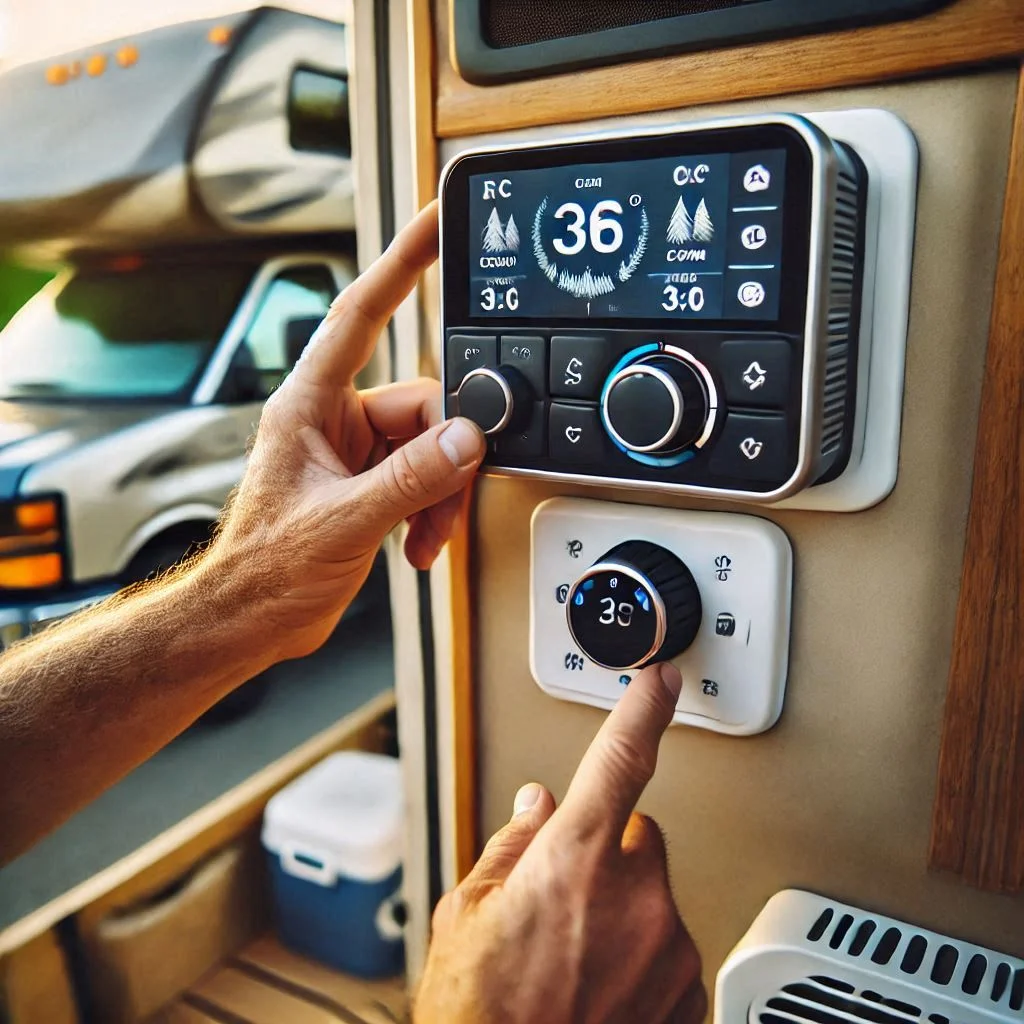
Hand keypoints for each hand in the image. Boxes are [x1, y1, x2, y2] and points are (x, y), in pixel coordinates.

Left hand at [207, 202, 484, 661]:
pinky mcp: (370, 483)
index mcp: (310, 404)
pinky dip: (431, 510)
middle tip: (445, 496)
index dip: (401, 266)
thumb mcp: (343, 521)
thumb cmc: (265, 567)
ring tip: (422, 536)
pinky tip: (416, 543)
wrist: (251, 619)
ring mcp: (354, 452)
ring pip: (431, 446)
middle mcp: (335, 419)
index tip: (434, 228)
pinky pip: (424, 476)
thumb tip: (465, 440)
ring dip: (439, 494)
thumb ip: (410, 478)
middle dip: (445, 457)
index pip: (362, 316)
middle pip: (423, 404)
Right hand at [415, 663, 704, 1023]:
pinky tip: (598, 987)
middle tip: (562, 899)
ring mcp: (669, 946)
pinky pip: (668, 945)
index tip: (662, 677)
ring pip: (653, 895)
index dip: (643, 708)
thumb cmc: (480, 1018)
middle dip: (606, 851)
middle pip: (637, 835)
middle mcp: (635, 894)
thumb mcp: (464, 914)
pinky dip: (642, 954)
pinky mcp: (689, 991)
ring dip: (623, 909)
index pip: (620, 758)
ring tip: (573, 957)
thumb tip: (536, 801)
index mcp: (574, 857)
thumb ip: (510, 843)